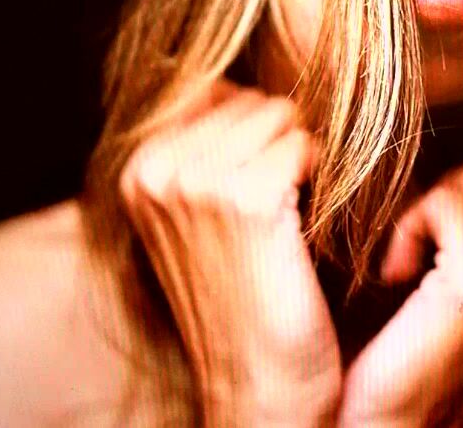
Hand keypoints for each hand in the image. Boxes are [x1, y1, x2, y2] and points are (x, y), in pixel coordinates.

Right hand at [118, 80, 339, 425]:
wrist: (259, 382)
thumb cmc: (245, 295)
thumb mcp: (202, 216)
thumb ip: (206, 148)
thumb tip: (221, 79)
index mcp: (138, 168)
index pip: (221, 93)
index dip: (260, 138)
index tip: (263, 195)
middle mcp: (157, 169)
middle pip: (256, 101)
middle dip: (283, 144)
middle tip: (283, 210)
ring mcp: (197, 181)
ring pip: (284, 117)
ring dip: (304, 159)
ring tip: (291, 219)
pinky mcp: (247, 199)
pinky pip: (308, 145)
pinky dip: (323, 177)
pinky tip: (306, 227)